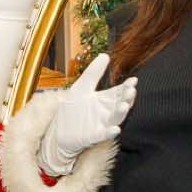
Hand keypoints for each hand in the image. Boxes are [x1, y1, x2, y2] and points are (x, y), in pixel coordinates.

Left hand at [39, 54, 137, 175]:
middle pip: (121, 104)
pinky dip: (109, 132)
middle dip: (127, 98)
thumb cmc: (72, 109)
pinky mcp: (92, 136)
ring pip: (115, 119)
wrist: (58, 130)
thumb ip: (93, 73)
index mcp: (106, 100)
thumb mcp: (82, 87)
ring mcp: (101, 125)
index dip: (127, 86)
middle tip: (131, 91)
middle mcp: (107, 112)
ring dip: (121, 113)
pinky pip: (103, 135)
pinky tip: (115, 129)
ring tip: (124, 105)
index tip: (133, 80)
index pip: (120, 92)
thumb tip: (105, 55)